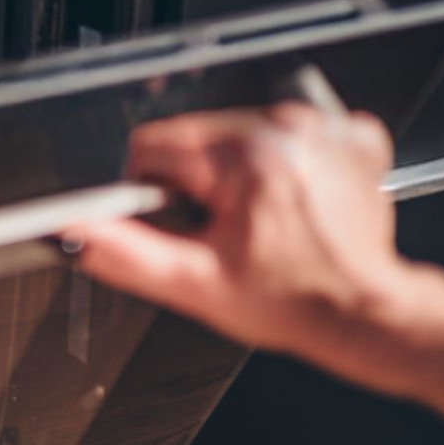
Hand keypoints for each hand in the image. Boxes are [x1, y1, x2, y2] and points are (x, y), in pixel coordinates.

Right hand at [72, 102, 416, 359]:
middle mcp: (285, 130)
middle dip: (199, 183)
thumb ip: (127, 252)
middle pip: (196, 137)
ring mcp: (322, 128)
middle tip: (228, 231)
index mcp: (245, 158)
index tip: (189, 224)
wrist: (366, 316)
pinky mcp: (348, 134)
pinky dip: (284, 162)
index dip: (155, 192)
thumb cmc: (293, 303)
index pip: (154, 146)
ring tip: (262, 221)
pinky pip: (288, 132)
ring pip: (237, 133)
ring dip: (238, 172)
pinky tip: (292, 201)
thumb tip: (77, 230)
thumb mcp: (196, 285)